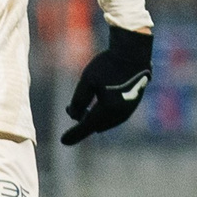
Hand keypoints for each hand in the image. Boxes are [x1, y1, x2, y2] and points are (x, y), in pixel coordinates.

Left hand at [61, 26, 152, 144]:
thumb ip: (79, 100)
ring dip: (93, 118)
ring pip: (104, 123)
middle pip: (95, 125)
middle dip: (82, 121)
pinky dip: (102, 115)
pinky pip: (112, 118)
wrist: (133, 55)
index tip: (63, 141)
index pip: (86, 126)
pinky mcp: (130, 108)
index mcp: (108, 108)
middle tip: (70, 109)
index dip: (74, 134)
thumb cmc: (108, 64)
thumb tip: (74, 116)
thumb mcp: (88, 79)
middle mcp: (119, 114)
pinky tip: (97, 104)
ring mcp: (126, 113)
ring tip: (83, 107)